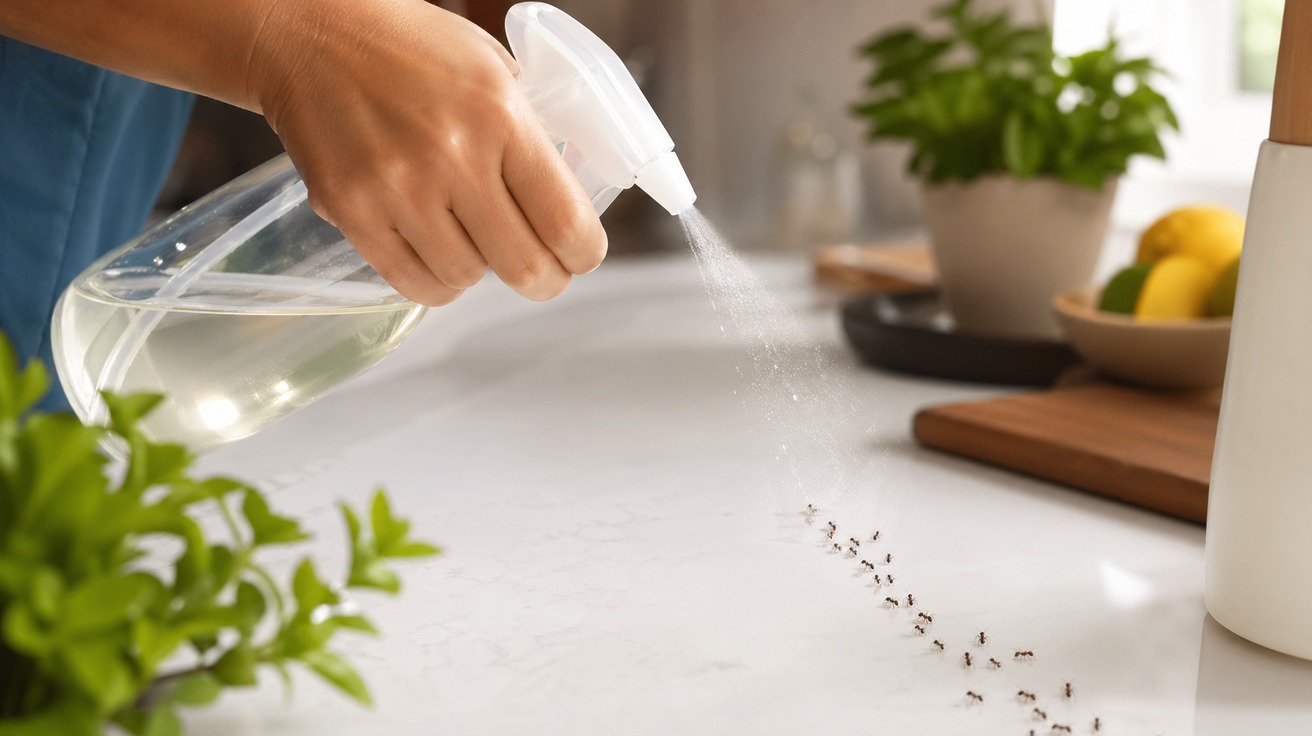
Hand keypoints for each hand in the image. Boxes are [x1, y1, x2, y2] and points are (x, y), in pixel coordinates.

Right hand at [248, 0, 607, 305]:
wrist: (310, 34)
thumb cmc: (409, 47)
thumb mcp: (494, 69)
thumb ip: (531, 133)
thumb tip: (567, 196)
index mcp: (500, 115)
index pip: (565, 221)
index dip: (584, 253)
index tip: (582, 255)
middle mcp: (452, 156)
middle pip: (523, 266)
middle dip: (545, 280)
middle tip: (543, 274)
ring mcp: (397, 188)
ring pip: (466, 280)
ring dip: (480, 270)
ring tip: (473, 242)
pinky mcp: (351, 211)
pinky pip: (413, 283)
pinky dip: (434, 281)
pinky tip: (436, 253)